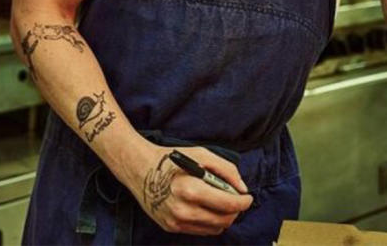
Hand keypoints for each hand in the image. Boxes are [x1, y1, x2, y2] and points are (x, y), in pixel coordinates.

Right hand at [133, 146, 253, 235]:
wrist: (139, 169)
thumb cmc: (170, 159)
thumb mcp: (201, 154)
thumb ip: (226, 170)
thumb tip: (242, 188)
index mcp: (192, 190)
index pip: (228, 205)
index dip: (243, 202)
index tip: (247, 197)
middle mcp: (184, 210)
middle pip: (224, 220)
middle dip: (235, 210)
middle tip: (235, 199)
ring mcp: (177, 221)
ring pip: (215, 228)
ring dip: (223, 217)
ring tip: (219, 202)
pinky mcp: (171, 227)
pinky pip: (201, 231)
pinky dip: (209, 221)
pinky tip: (205, 207)